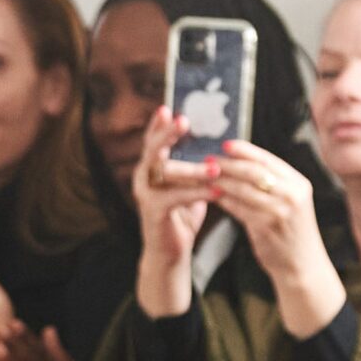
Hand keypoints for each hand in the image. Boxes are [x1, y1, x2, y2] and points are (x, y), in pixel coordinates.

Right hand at [133, 107, 211, 317]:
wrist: (169, 252)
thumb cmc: (181, 214)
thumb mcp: (189, 184)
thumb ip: (195, 165)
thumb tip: (218, 140)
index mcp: (150, 168)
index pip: (153, 140)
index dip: (158, 125)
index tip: (168, 107)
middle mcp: (143, 178)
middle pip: (152, 150)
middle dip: (167, 134)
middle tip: (184, 120)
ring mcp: (145, 195)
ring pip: (165, 174)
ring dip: (192, 170)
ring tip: (215, 168)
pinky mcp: (153, 213)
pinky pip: (175, 198)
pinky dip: (196, 194)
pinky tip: (216, 191)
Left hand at [202, 140, 345, 338]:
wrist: (302, 265)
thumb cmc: (289, 232)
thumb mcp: (288, 203)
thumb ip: (270, 185)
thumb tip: (238, 164)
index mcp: (298, 183)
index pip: (268, 159)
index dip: (245, 150)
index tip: (225, 144)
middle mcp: (292, 193)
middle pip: (253, 171)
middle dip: (228, 164)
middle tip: (207, 161)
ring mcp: (281, 210)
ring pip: (243, 188)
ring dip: (221, 181)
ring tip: (203, 177)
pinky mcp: (267, 226)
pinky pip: (239, 208)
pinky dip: (223, 200)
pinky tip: (210, 196)